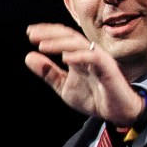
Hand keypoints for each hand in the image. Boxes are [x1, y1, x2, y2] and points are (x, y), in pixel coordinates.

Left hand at [24, 23, 143, 125]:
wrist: (117, 114)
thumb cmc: (94, 98)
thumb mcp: (64, 87)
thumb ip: (49, 73)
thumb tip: (28, 57)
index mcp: (79, 54)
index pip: (63, 37)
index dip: (47, 32)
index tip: (29, 33)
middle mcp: (89, 52)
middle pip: (69, 36)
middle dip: (50, 33)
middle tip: (32, 34)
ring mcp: (99, 59)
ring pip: (79, 44)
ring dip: (59, 43)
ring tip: (42, 46)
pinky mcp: (108, 69)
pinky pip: (94, 58)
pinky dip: (79, 56)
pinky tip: (65, 59)